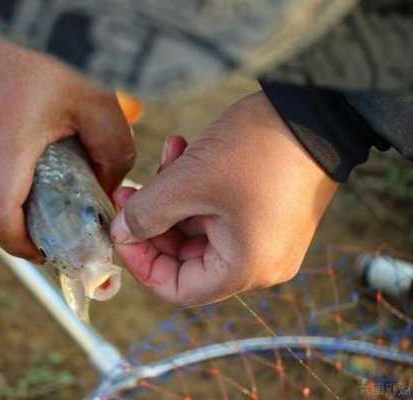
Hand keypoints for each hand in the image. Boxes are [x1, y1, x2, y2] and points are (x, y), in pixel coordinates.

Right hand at [0, 8, 133, 259]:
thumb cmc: (69, 46)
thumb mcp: (101, 104)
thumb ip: (112, 157)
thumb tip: (106, 191)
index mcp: (5, 133)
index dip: (17, 243)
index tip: (40, 250)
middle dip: (6, 222)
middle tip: (38, 224)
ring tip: (24, 189)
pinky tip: (7, 153)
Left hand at [111, 91, 337, 304]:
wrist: (317, 108)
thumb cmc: (258, 149)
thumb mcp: (189, 181)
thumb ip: (146, 213)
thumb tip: (120, 233)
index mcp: (245, 268)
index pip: (178, 289)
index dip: (142, 264)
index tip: (121, 230)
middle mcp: (259, 261)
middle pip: (185, 257)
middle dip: (153, 221)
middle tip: (129, 191)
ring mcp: (265, 236)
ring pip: (198, 229)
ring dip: (173, 197)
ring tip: (164, 159)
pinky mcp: (266, 211)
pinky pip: (218, 211)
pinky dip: (196, 187)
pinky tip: (183, 151)